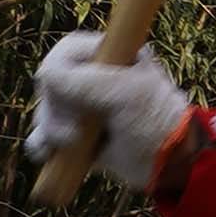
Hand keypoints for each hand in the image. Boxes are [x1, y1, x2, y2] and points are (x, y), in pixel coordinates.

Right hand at [27, 29, 195, 177]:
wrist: (172, 165)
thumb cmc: (157, 123)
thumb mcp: (126, 95)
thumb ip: (85, 81)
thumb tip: (45, 75)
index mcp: (112, 57)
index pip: (67, 51)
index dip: (55, 69)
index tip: (56, 89)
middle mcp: (95, 79)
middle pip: (51, 84)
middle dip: (54, 108)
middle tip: (74, 129)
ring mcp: (86, 109)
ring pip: (46, 111)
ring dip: (49, 128)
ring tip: (71, 144)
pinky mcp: (80, 136)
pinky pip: (46, 137)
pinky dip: (43, 145)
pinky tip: (48, 154)